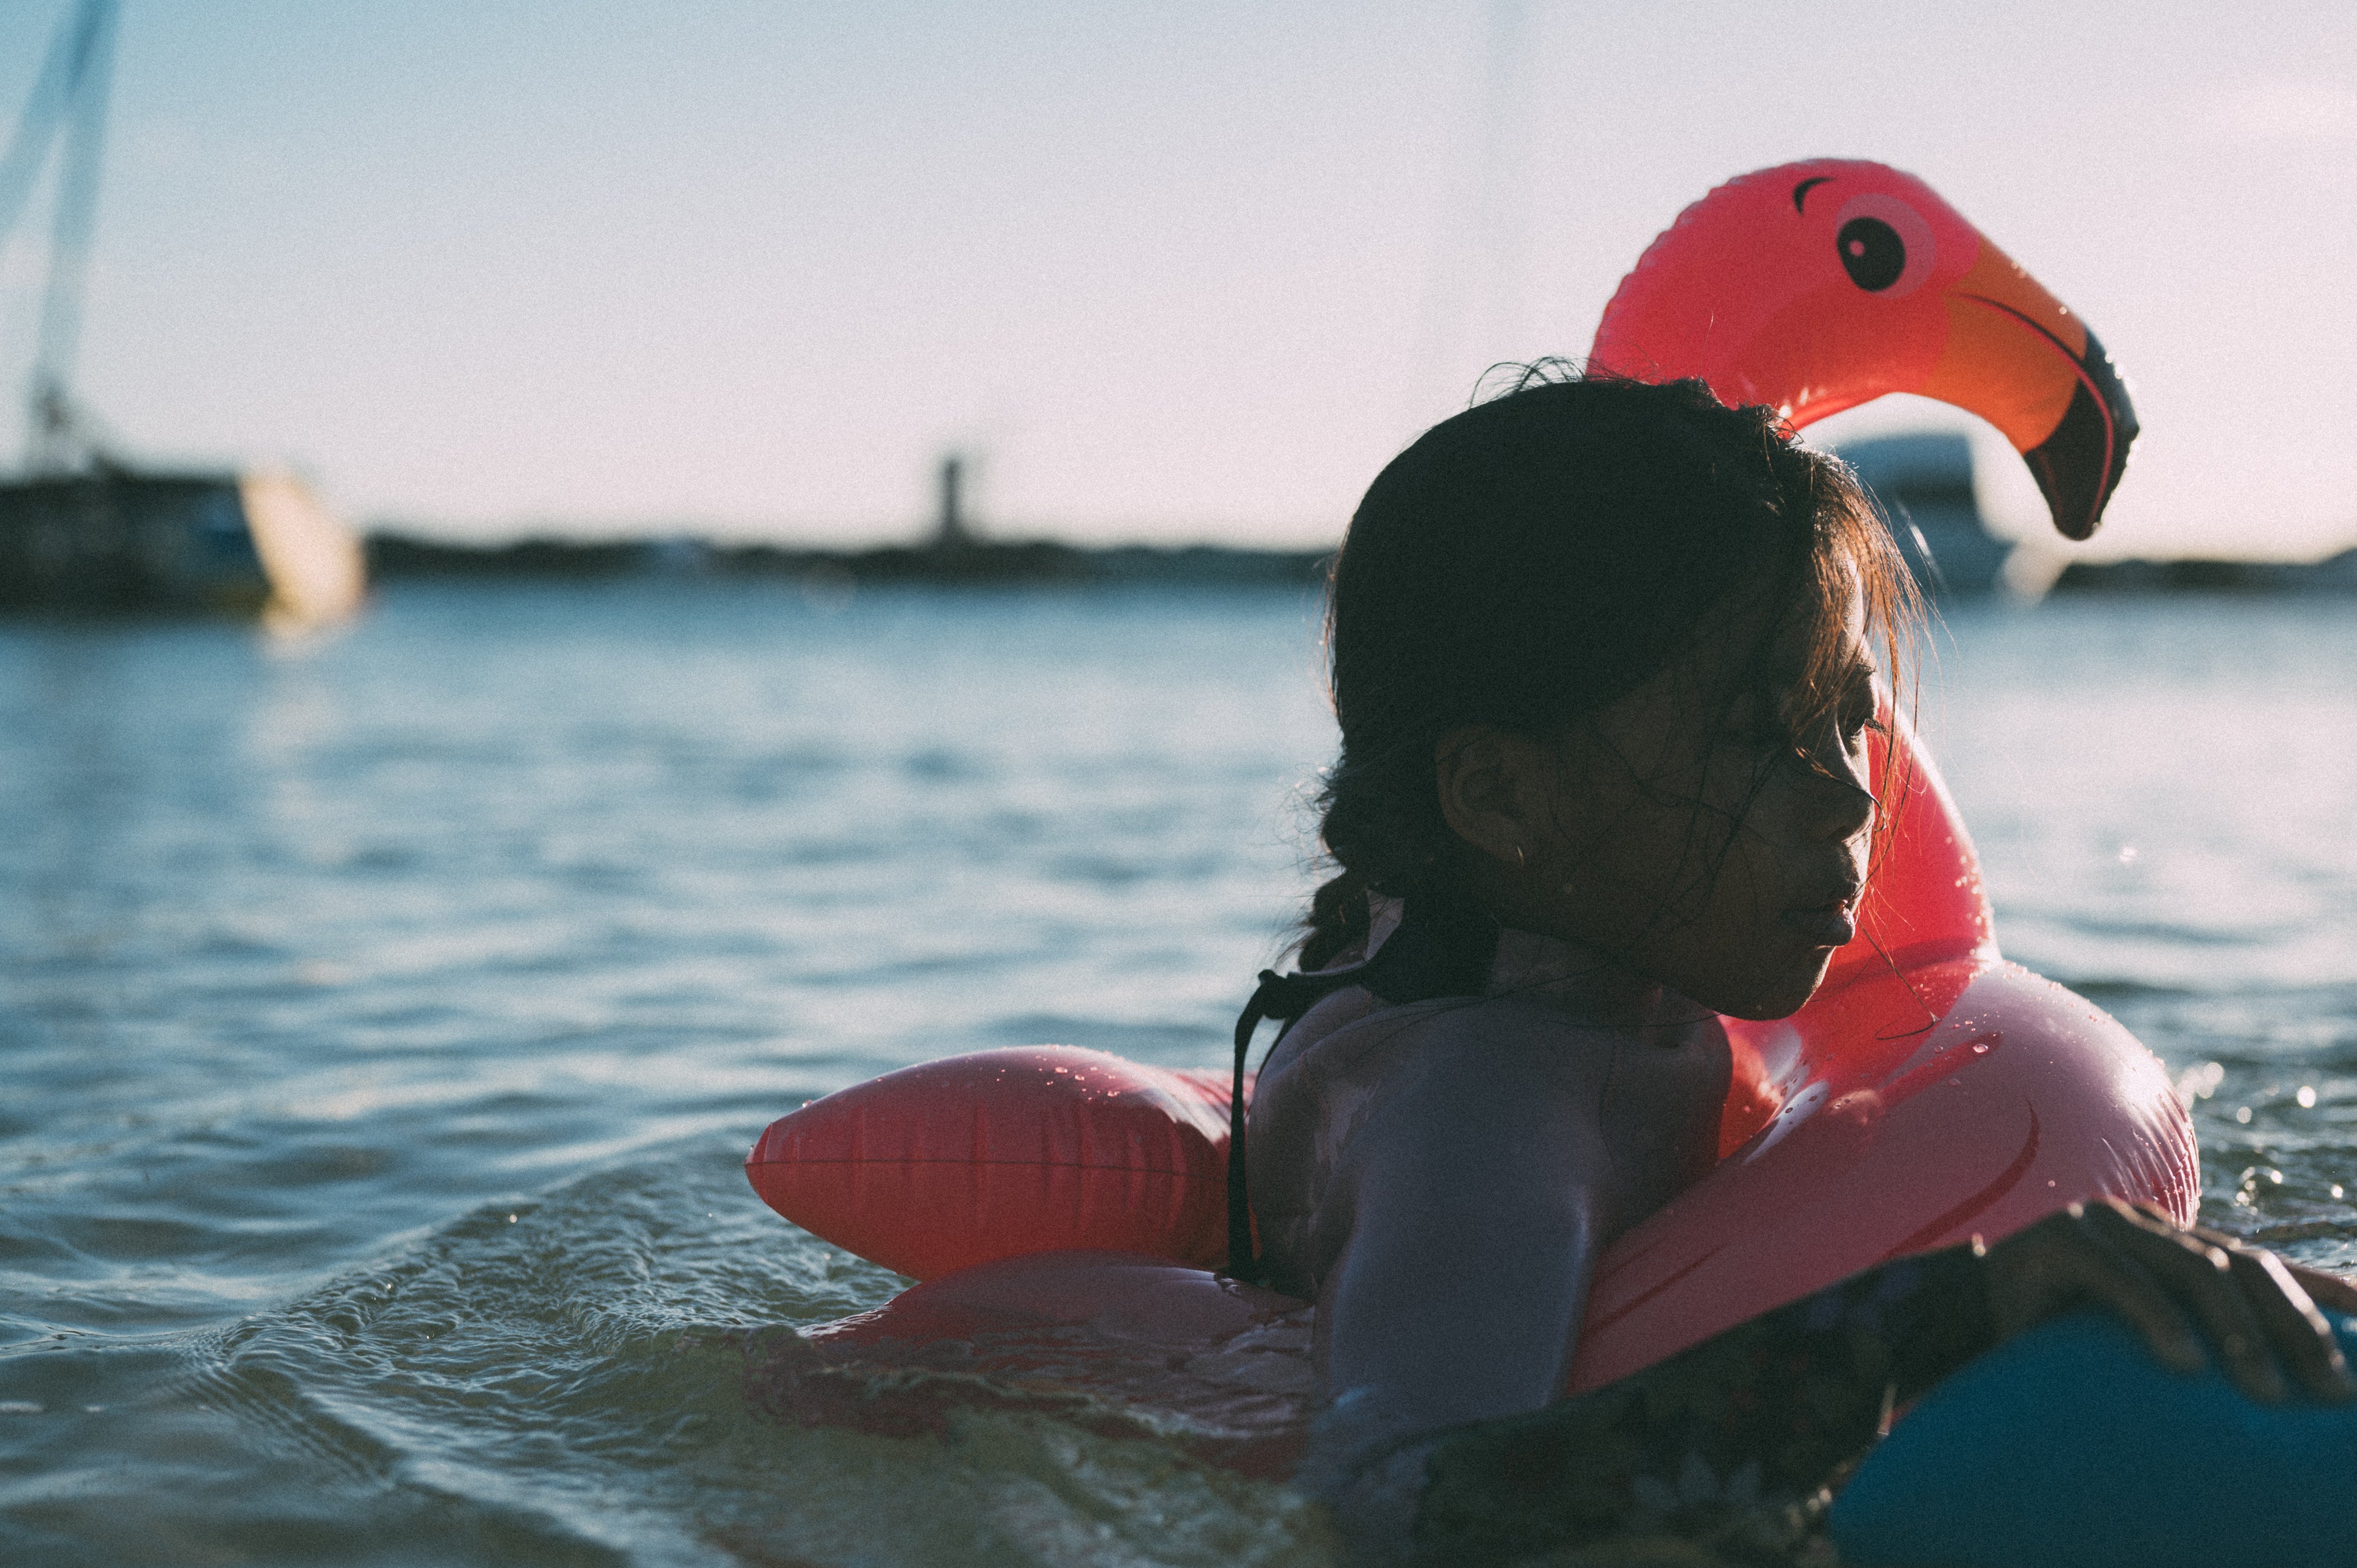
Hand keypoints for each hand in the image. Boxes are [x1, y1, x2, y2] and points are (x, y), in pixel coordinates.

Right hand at [1983, 1197, 2353, 1404]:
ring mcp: (2102, 1224)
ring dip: (2238, 1333)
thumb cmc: (2049, 1335)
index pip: (2258, 1260)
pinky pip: (2123, 1281)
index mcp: (2165, 1239)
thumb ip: (2183, 1334)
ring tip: (2265, 1389)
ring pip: (2194, 1269)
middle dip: (2296, 1326)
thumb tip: (2257, 1384)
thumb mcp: (2130, 1333)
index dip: (2315, 1287)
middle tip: (2330, 1389)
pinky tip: (2186, 1363)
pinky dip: (2159, 1321)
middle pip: (2242, 1266)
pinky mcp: (2061, 1240)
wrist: (1956, 1314)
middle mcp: (2143, 1222)